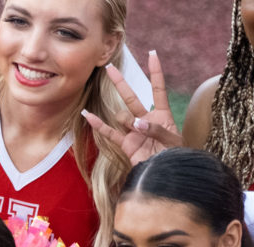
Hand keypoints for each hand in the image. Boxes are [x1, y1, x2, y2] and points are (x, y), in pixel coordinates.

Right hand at [82, 50, 179, 165]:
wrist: (166, 175)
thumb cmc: (176, 157)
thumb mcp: (173, 140)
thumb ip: (156, 130)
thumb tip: (136, 124)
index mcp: (162, 115)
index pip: (158, 88)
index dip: (156, 71)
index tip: (152, 54)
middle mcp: (146, 120)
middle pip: (132, 96)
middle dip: (120, 82)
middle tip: (109, 68)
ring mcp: (133, 131)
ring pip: (122, 116)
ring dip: (127, 121)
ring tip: (136, 131)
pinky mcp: (125, 144)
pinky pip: (109, 133)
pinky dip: (98, 125)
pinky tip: (87, 115)